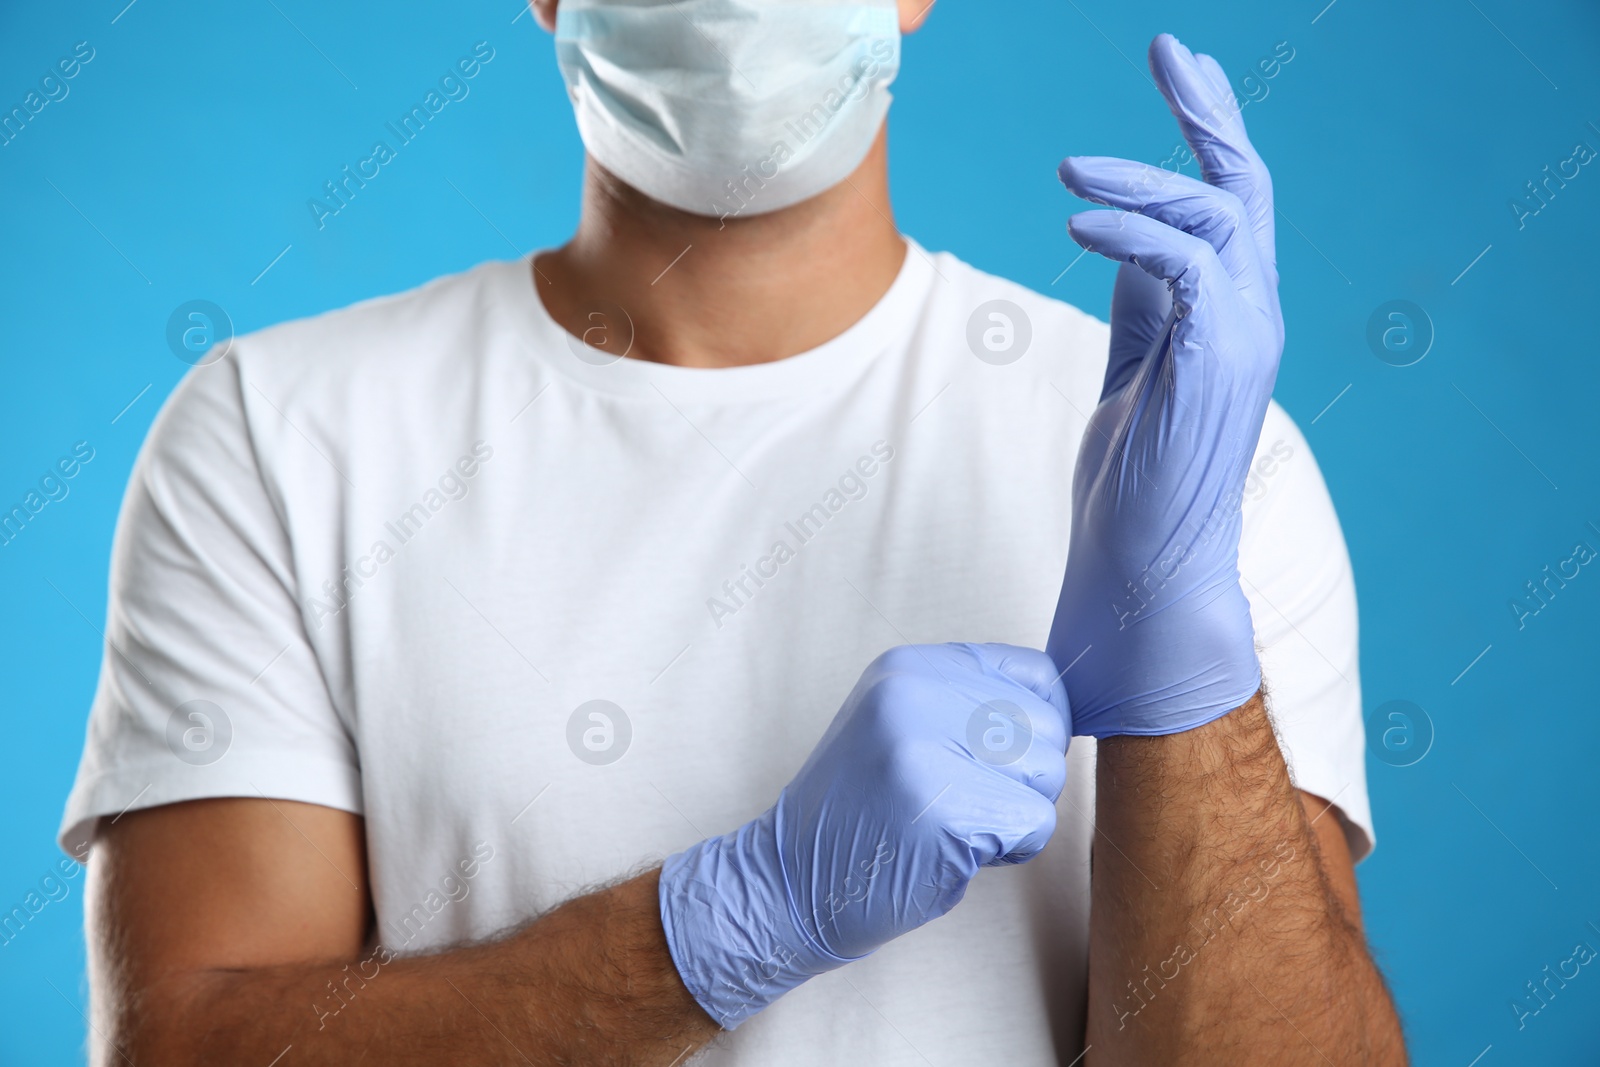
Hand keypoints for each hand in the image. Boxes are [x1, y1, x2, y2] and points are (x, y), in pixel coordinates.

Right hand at [658, 643, 1068, 1028]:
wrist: (790, 881)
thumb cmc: (860, 811)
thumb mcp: (897, 724)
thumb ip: (966, 703)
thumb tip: (1060, 708)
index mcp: (908, 667)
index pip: (1033, 672)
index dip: (1037, 723)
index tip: (1002, 758)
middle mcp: (915, 694)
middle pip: (1046, 725)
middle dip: (1027, 775)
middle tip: (970, 801)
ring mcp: (926, 749)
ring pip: (1046, 774)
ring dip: (1018, 812)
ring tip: (958, 823)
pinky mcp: (944, 809)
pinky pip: (1034, 822)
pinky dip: (1013, 849)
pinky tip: (960, 851)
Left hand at [1045, 33, 1282, 737]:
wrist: (1144, 572)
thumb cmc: (1130, 485)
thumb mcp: (1131, 372)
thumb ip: (1140, 306)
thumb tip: (1119, 237)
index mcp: (1230, 316)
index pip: (1229, 202)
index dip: (1207, 131)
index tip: (1177, 70)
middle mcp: (1252, 316)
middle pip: (1244, 186)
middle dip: (1207, 112)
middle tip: (1167, 49)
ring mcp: (1244, 339)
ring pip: (1220, 215)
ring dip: (1147, 173)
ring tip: (1069, 162)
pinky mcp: (1218, 364)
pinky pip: (1186, 267)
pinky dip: (1132, 233)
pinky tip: (1077, 221)